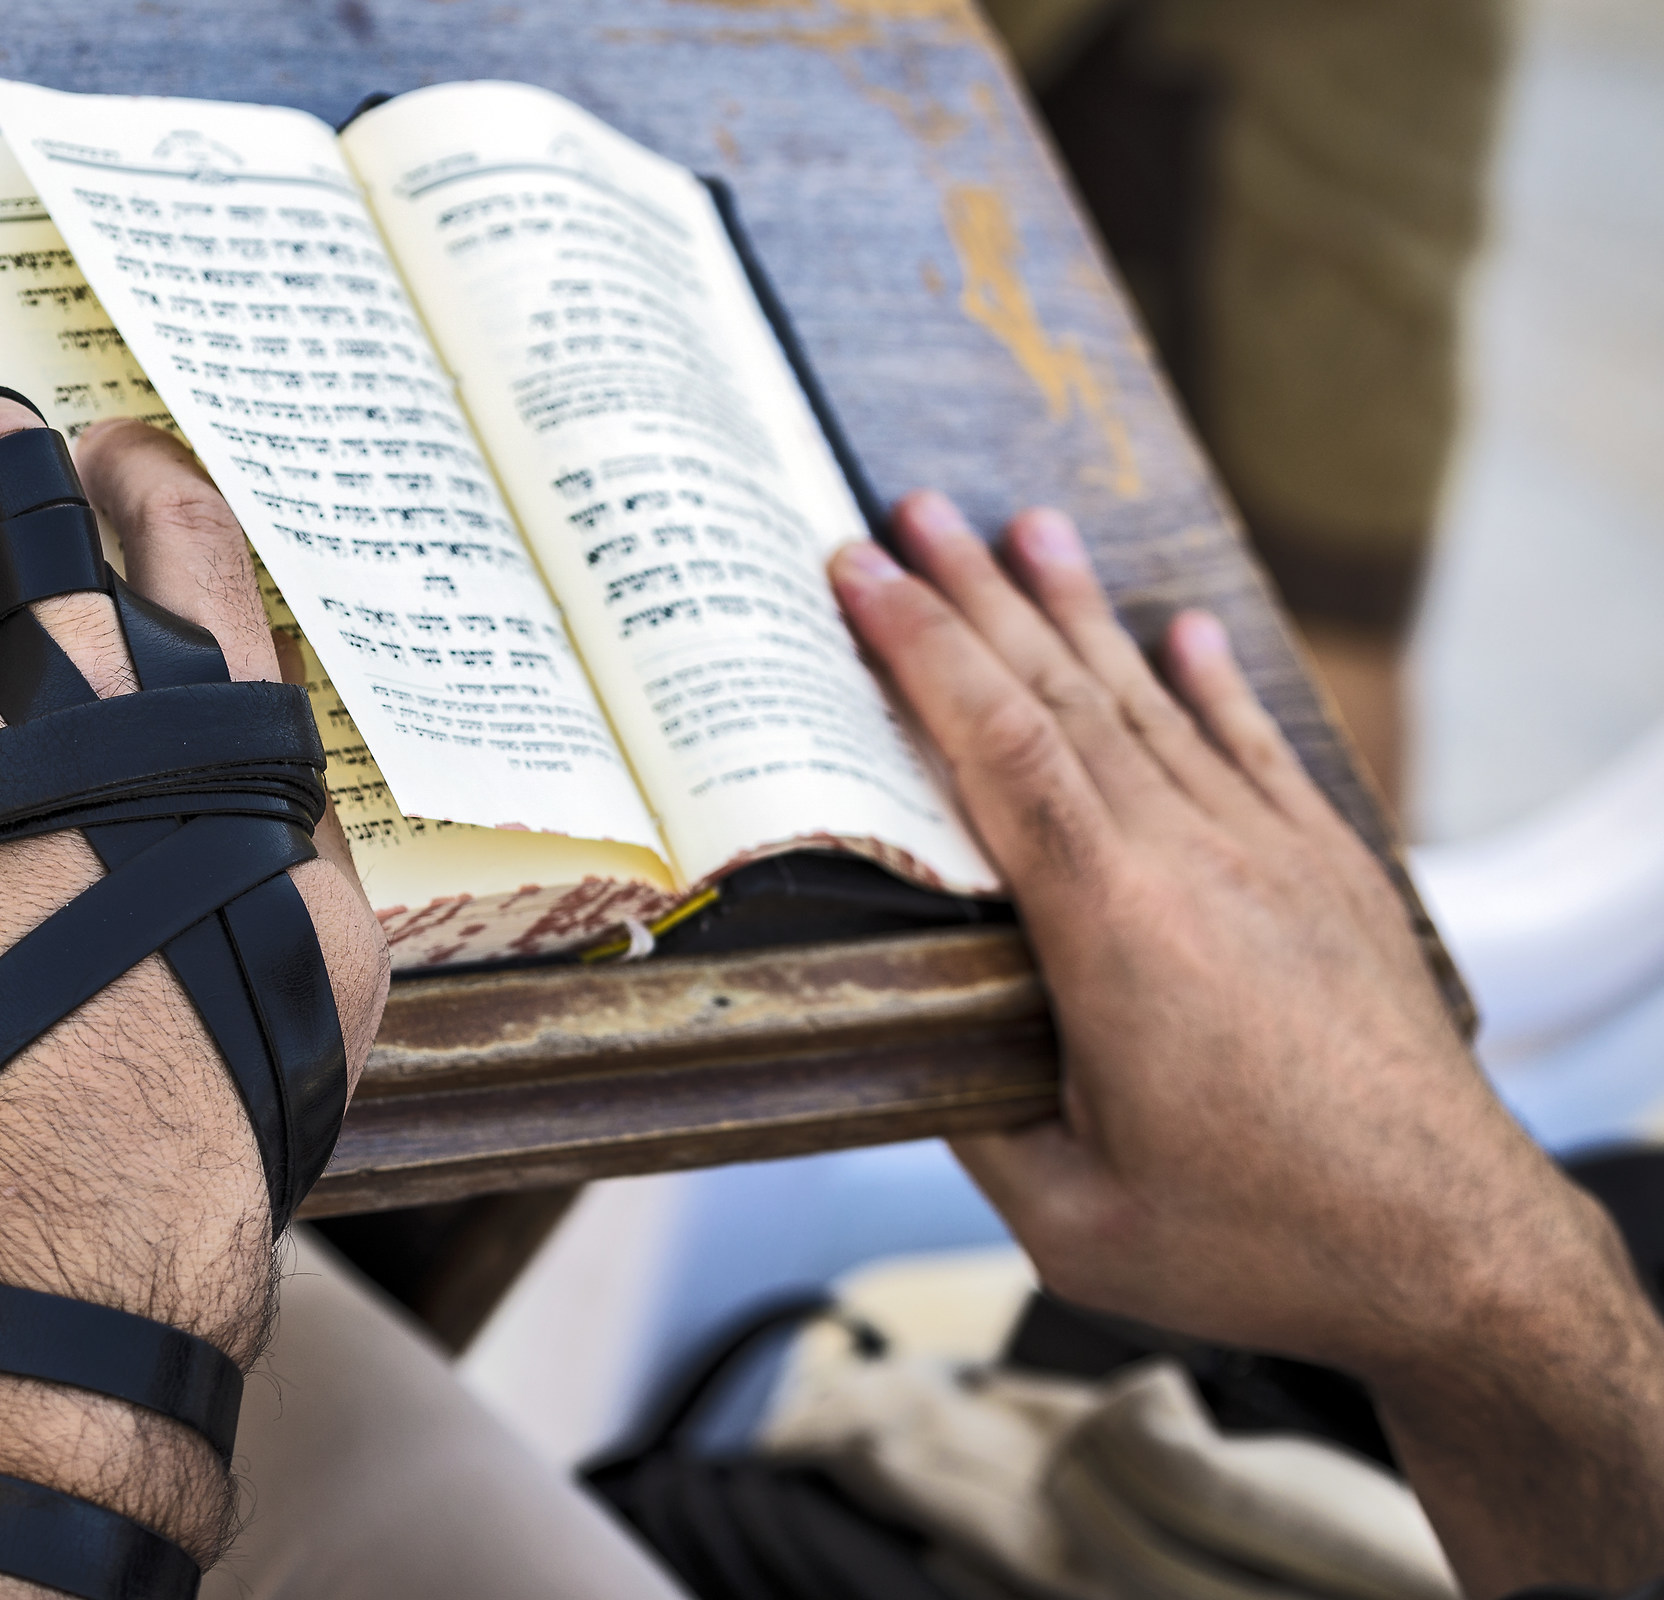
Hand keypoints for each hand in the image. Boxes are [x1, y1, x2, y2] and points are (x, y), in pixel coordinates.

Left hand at [0, 399, 388, 1585]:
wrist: (99, 1168)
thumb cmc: (231, 1073)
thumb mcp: (327, 939)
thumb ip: (296, 839)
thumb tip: (282, 796)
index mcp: (217, 727)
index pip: (190, 548)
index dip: (145, 481)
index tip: (107, 455)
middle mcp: (85, 707)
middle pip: (24, 531)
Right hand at [831, 492, 1663, 1594]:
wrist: (1456, 1247)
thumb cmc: (1262, 1239)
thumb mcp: (1073, 1220)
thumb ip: (976, 1120)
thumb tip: (907, 1045)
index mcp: (1112, 928)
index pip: (999, 748)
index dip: (922, 651)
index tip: (863, 575)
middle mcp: (1193, 860)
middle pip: (1063, 694)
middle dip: (974, 594)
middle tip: (909, 509)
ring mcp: (1271, 858)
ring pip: (1152, 704)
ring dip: (1076, 612)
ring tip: (1024, 527)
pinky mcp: (1330, 876)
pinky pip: (1254, 751)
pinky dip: (1208, 683)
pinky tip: (1179, 632)